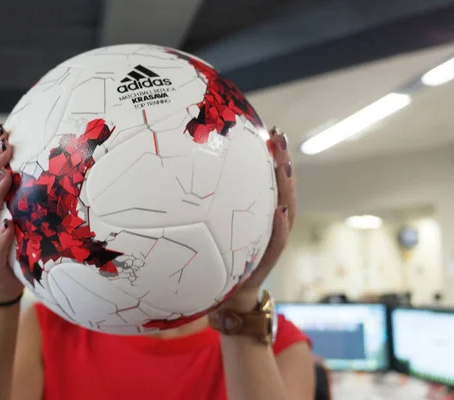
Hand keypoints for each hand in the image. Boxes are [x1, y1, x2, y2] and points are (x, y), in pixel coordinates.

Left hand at [221, 128, 295, 310]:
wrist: (223, 297)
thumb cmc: (212, 261)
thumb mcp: (208, 231)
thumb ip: (204, 207)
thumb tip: (174, 175)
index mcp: (256, 214)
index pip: (268, 181)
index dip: (272, 156)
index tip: (269, 131)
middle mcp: (268, 224)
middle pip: (281, 190)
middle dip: (283, 163)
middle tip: (279, 137)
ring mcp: (269, 242)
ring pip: (285, 211)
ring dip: (286, 188)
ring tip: (284, 165)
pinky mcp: (264, 262)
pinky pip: (276, 244)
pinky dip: (280, 228)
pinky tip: (279, 211)